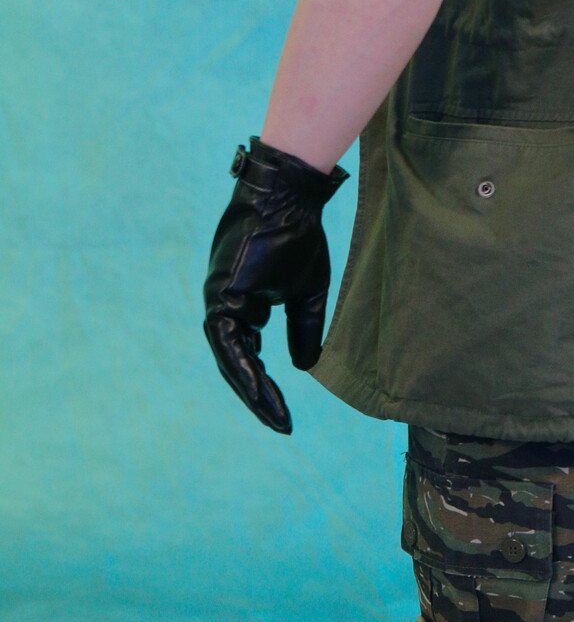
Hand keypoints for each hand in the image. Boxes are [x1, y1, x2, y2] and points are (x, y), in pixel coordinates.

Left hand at [203, 137, 347, 432]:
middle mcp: (225, 306)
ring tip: (275, 415)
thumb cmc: (298, 236)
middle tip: (280, 424)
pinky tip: (260, 391)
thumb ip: (304, 328)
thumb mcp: (307, 292)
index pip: (248, 355)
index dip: (265, 386)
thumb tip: (304, 368)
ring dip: (252, 390)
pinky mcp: (219, 295)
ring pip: (231, 358)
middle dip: (258, 396)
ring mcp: (219, 300)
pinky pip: (229, 343)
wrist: (290, 198)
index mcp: (243, 305)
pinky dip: (244, 368)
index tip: (285, 415)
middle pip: (237, 363)